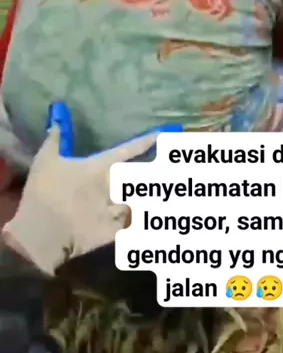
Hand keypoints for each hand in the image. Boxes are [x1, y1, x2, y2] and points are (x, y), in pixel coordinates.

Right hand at [2, 124, 159, 274]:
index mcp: (100, 166)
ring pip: (140, 201)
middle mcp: (112, 186)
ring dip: (148, 197)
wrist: (40, 233)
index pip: (129, 150)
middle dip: (157, 172)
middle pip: (142, 177)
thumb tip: (58, 119)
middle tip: (171, 167)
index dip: (146, 142)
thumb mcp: (45, 160)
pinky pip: (130, 226)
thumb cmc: (43, 192)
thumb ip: (55, 139)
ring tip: (166, 195)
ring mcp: (114, 209)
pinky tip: (146, 224)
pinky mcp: (111, 232)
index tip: (161, 135)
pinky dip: (136, 223)